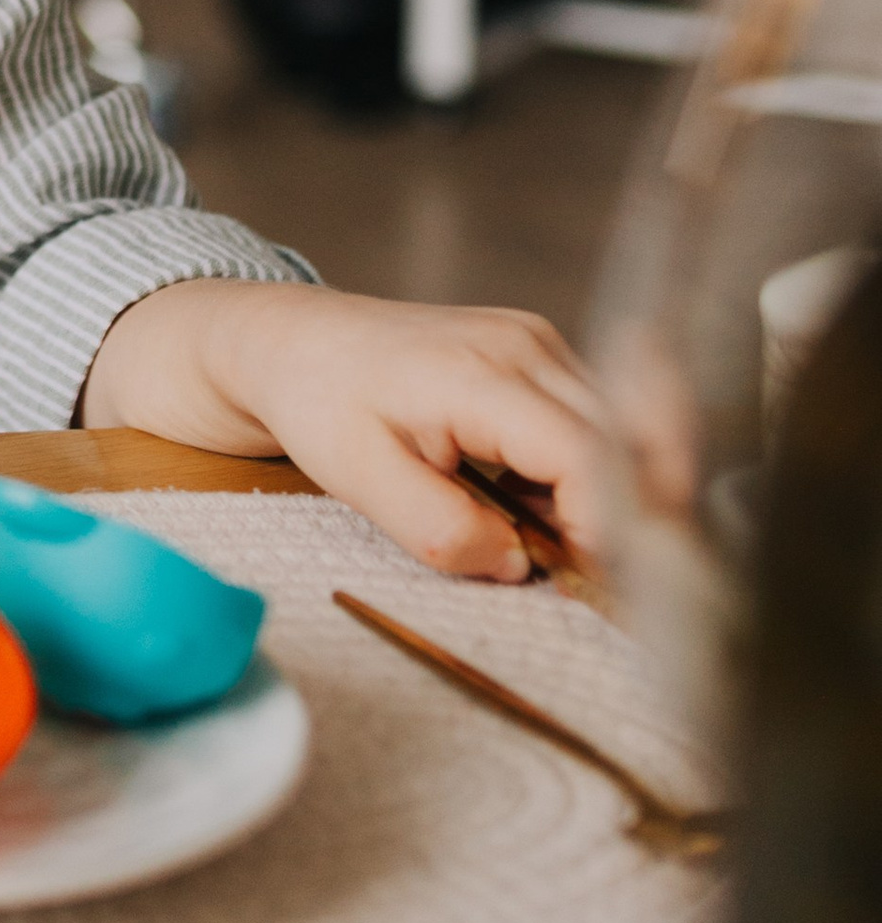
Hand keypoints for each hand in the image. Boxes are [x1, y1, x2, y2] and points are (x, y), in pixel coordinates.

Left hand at [80, 276, 606, 578]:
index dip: (605, 524)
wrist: (290, 341)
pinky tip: (534, 505)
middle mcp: (526, 347)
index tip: (591, 580)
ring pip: (625, 432)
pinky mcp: (540, 352)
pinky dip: (586, 475)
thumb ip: (440, 530)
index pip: (585, 455)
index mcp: (479, 375)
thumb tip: (519, 567)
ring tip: (550, 542)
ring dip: (611, 497)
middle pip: (629, 440)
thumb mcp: (358, 479)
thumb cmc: (318, 402)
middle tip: (600, 580)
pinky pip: (595, 420)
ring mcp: (539, 343)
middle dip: (632, 518)